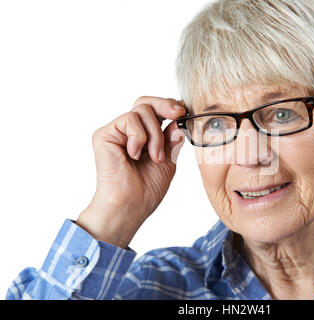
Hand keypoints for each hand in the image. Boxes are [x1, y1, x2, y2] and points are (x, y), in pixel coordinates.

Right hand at [76, 97, 185, 247]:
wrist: (130, 206)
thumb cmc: (146, 190)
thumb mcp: (168, 160)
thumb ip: (172, 139)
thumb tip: (179, 120)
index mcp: (143, 136)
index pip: (155, 110)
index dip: (170, 107)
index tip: (184, 112)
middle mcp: (128, 131)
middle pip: (146, 102)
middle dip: (165, 105)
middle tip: (178, 114)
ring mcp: (116, 132)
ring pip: (141, 110)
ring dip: (155, 134)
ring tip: (154, 157)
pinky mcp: (104, 134)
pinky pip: (129, 120)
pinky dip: (139, 137)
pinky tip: (135, 155)